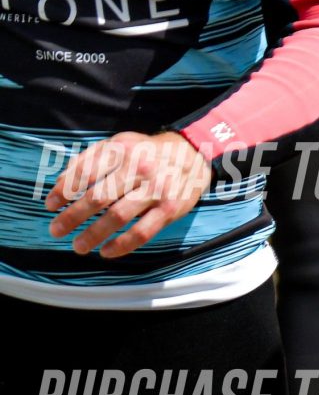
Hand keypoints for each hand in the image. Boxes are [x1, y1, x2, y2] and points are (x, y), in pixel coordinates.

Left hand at [47, 131, 212, 258]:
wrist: (193, 153)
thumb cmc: (146, 152)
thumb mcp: (120, 143)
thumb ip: (89, 159)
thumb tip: (59, 184)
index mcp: (124, 150)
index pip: (85, 172)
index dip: (64, 191)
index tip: (50, 205)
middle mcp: (141, 167)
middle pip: (98, 197)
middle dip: (72, 217)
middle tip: (56, 230)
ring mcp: (157, 188)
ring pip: (118, 216)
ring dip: (93, 235)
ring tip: (78, 246)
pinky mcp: (171, 207)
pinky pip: (142, 231)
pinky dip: (122, 245)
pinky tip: (106, 251)